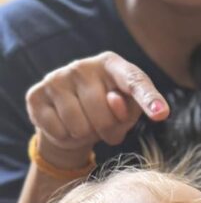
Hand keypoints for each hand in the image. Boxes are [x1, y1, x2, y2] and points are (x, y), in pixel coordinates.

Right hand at [26, 52, 168, 167]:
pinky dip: (65, 137)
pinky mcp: (36, 95)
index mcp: (113, 65)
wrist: (68, 118)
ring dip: (85, 135)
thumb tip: (115, 101)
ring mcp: (56, 78)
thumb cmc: (106, 112)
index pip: (134, 81)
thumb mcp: (126, 114)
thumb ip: (130, 109)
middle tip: (101, 125)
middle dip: (106, 130)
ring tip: (84, 124)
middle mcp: (82, 65)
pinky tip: (65, 125)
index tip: (161, 114)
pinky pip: (59, 131)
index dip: (148, 99)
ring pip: (80, 126)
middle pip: (105, 115)